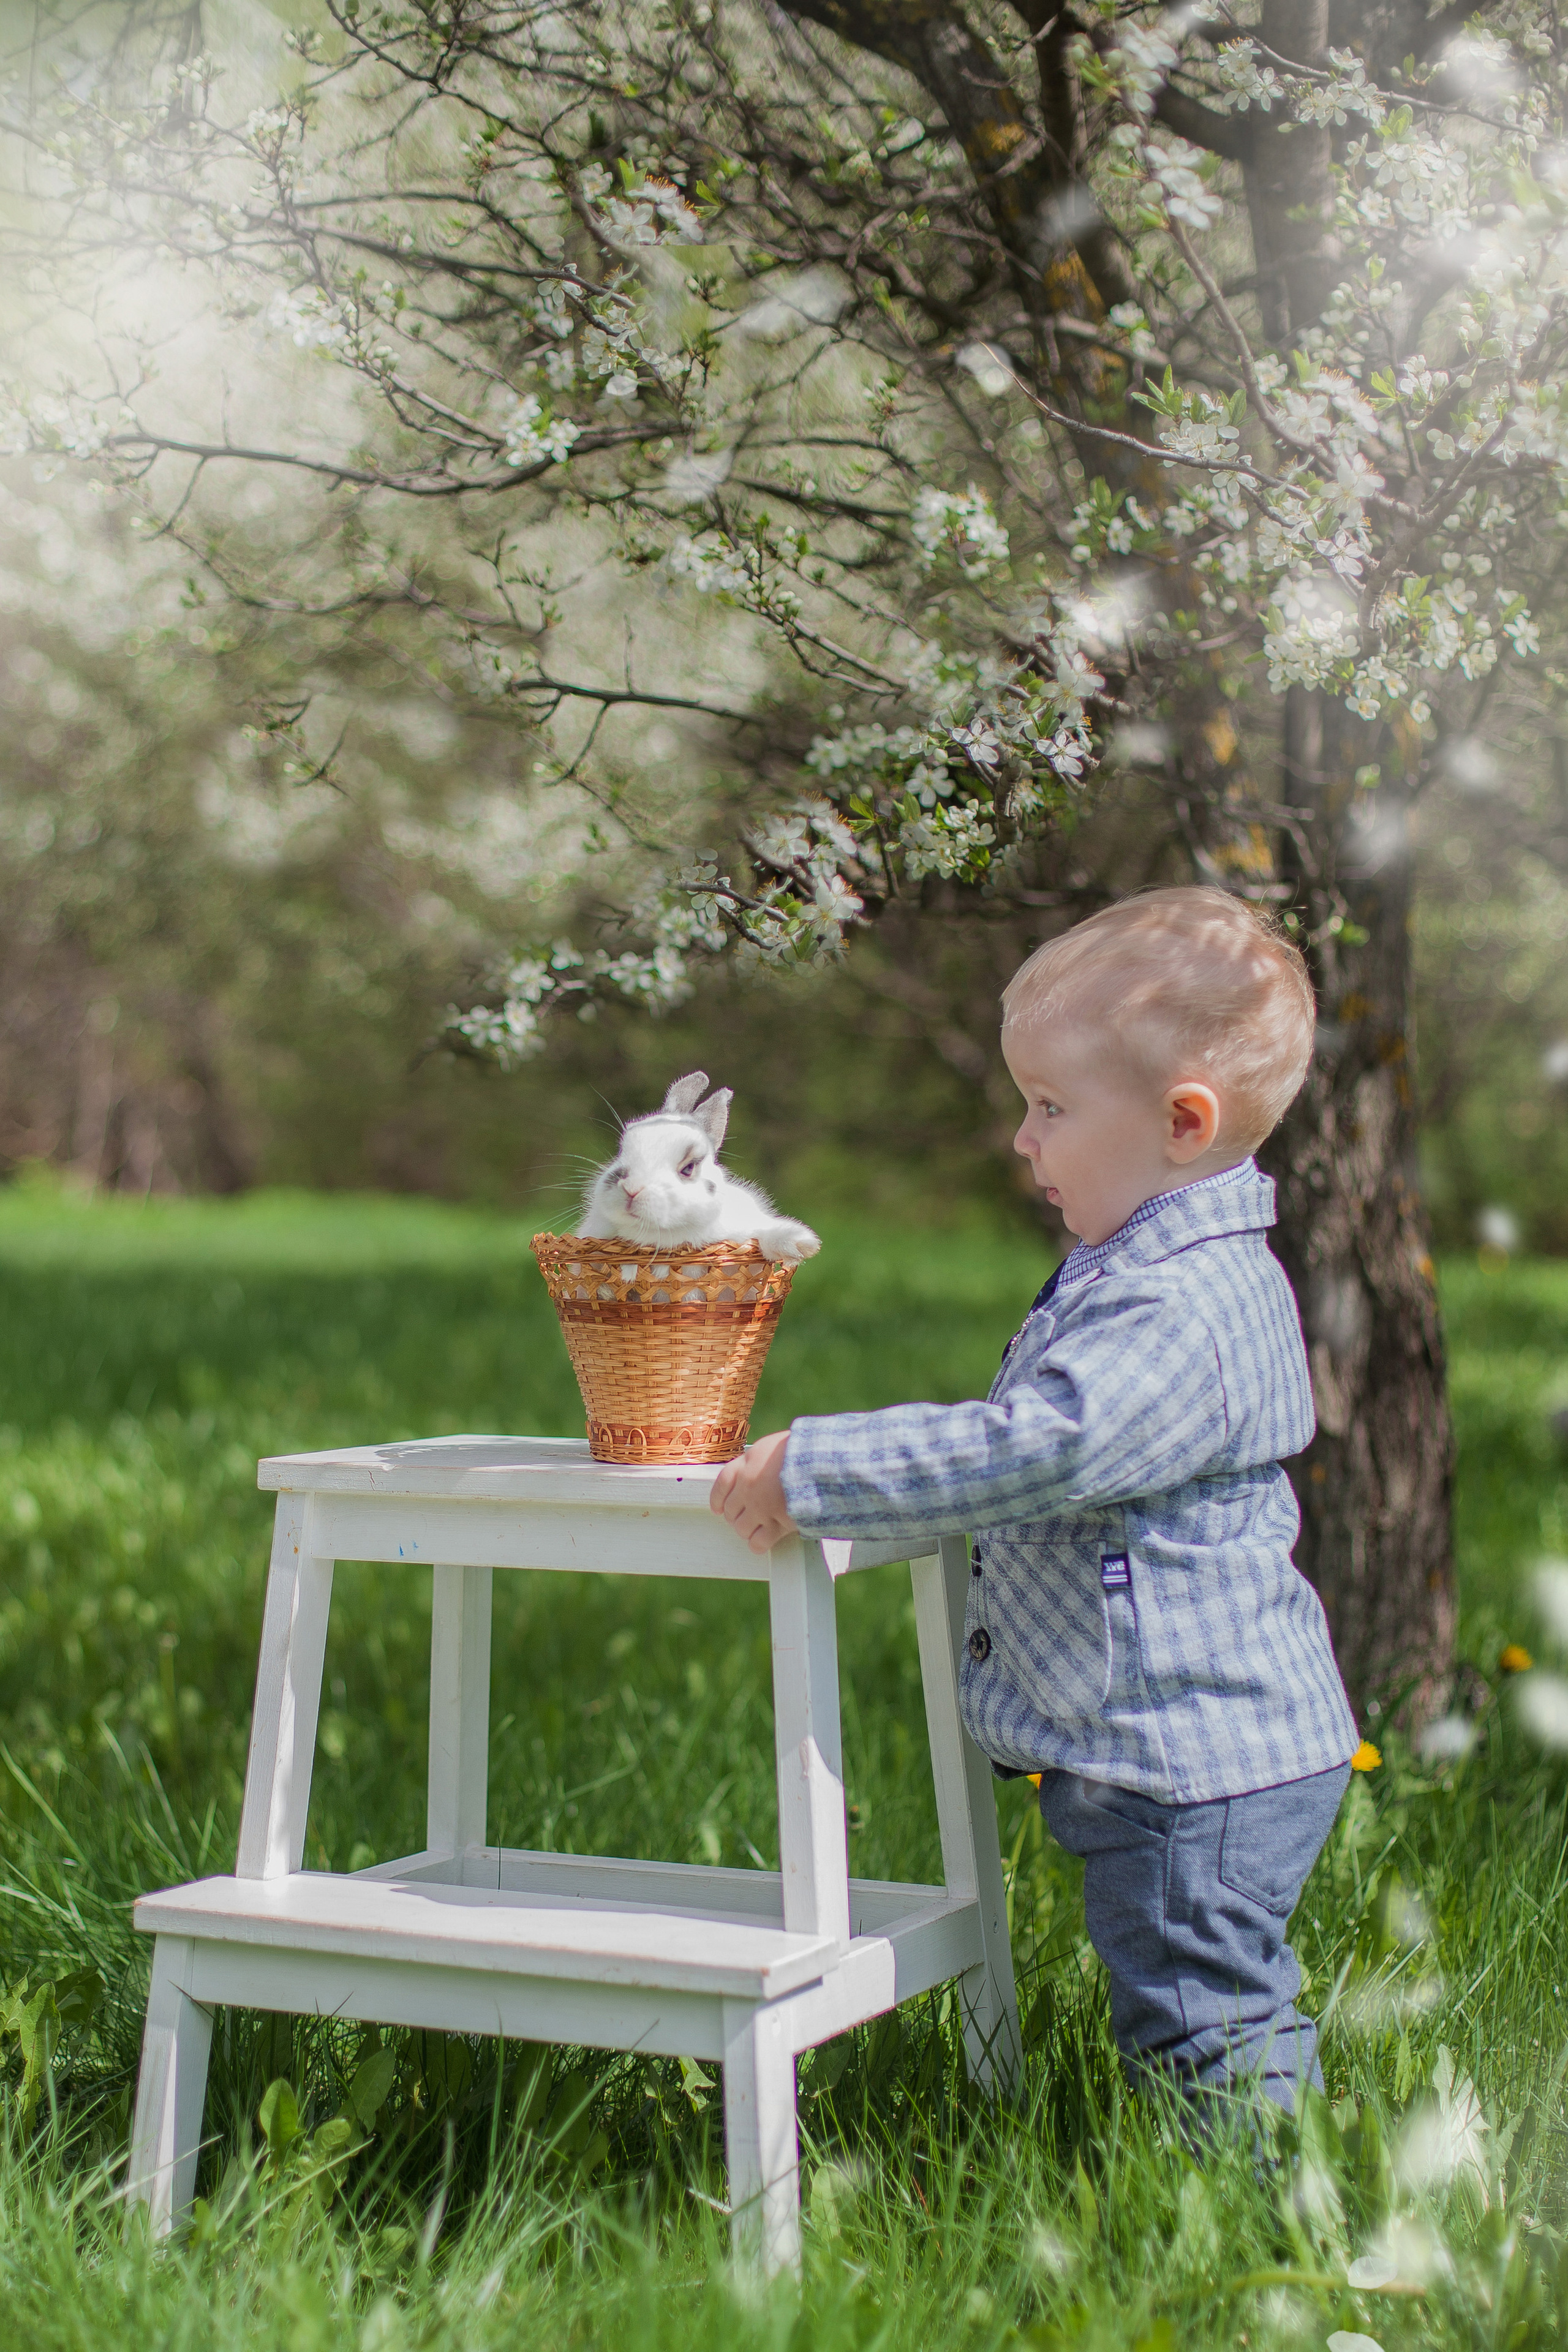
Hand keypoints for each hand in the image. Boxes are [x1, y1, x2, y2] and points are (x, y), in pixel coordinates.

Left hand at [710, 1427, 796, 1553]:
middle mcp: (749, 1486)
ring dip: (747, 1530)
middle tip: (747, 1517)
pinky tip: (764, 1541)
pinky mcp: (777, 1523)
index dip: (717, 1499)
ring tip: (758, 1528)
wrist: (823, 1462)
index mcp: (747, 1463)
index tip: (718, 1508)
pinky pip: (758, 1542)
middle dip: (736, 1516)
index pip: (722, 1484)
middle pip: (730, 1510)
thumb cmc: (804, 1450)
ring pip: (741, 1528)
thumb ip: (761, 1459)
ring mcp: (761, 1506)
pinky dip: (759, 1544)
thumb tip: (757, 1467)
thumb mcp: (775, 1445)